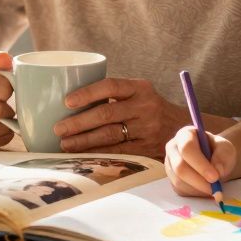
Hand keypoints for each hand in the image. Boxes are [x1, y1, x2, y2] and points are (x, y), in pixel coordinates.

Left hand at [51, 78, 183, 156]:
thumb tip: (70, 101)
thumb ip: (114, 94)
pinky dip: (98, 152)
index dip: (88, 93)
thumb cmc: (149, 108)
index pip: (111, 86)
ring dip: (84, 140)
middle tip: (58, 128)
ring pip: (110, 135)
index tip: (67, 101)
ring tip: (65, 144)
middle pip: (107, 114)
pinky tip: (83, 154)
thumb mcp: (139, 94)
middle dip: (79, 122)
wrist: (182, 128)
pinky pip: (118, 151)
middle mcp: (145, 106)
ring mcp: (147, 128)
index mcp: (140, 88)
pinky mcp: (147, 148)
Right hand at [164, 125, 235, 197]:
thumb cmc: (218, 152)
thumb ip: (223, 156)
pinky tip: (205, 188)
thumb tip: (217, 171)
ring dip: (198, 188)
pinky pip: (181, 190)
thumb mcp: (226, 149)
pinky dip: (195, 193)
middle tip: (215, 188)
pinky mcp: (172, 179)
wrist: (215, 161)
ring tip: (213, 188)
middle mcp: (173, 148)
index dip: (200, 164)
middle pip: (179, 167)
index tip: (215, 176)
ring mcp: (170, 164)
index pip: (187, 148)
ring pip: (179, 181)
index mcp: (185, 135)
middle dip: (199, 180)